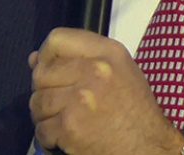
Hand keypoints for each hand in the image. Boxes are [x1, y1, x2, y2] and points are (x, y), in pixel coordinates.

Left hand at [29, 27, 183, 154]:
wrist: (149, 149)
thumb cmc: (136, 113)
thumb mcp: (119, 72)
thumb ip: (78, 60)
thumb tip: (34, 59)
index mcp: (108, 53)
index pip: (57, 39)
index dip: (46, 55)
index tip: (49, 69)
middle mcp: (95, 71)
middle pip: (42, 72)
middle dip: (45, 90)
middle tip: (61, 103)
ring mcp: (80, 99)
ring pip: (37, 101)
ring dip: (45, 116)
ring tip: (65, 121)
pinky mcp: (70, 127)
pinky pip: (41, 129)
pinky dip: (49, 137)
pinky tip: (65, 137)